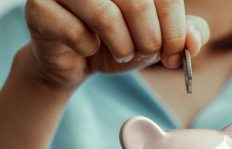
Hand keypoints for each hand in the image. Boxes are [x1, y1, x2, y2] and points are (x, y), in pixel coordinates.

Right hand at [23, 0, 209, 88]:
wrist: (75, 60)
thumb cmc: (117, 40)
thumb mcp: (157, 38)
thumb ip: (184, 35)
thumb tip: (193, 43)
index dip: (175, 28)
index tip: (175, 54)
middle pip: (138, 3)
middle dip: (150, 40)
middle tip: (146, 54)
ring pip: (106, 16)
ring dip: (122, 46)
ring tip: (122, 52)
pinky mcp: (38, 7)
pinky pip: (75, 33)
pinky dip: (89, 50)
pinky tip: (87, 49)